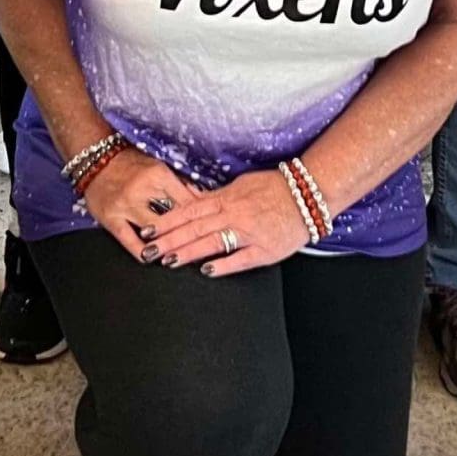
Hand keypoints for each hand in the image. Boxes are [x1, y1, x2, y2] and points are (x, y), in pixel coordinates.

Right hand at [78, 147, 201, 259]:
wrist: (95, 159)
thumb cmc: (131, 163)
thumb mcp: (158, 168)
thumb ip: (180, 184)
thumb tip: (203, 199)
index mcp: (158, 174)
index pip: (187, 201)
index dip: (201, 217)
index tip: (210, 229)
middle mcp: (142, 190)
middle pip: (172, 217)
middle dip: (187, 233)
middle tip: (201, 247)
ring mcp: (126, 206)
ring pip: (153, 230)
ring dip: (167, 244)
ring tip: (179, 256)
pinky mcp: (111, 218)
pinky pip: (128, 240)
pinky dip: (141, 251)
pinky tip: (151, 258)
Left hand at [140, 169, 310, 276]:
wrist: (309, 194)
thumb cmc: (274, 187)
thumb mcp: (241, 184)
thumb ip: (217, 196)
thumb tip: (192, 201)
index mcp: (227, 198)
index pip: (189, 210)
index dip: (167, 222)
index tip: (147, 231)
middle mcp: (235, 214)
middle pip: (195, 228)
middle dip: (169, 240)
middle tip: (148, 251)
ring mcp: (250, 233)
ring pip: (213, 242)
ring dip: (189, 252)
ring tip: (168, 260)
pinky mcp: (266, 250)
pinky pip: (241, 259)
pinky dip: (223, 265)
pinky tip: (206, 271)